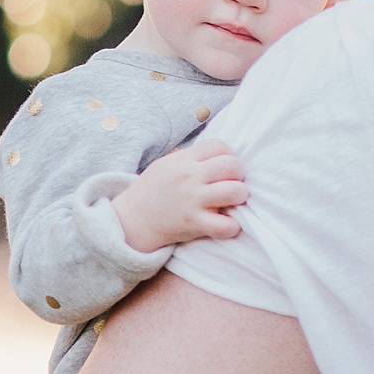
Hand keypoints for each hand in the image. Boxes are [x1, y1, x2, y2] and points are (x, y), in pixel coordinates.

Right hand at [112, 140, 249, 252]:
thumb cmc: (155, 188)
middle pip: (232, 166)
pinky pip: (224, 226)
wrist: (133, 217)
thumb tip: (224, 155)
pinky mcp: (193, 223)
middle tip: (232, 184)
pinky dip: (232, 227)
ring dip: (240, 197)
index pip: (220, 146)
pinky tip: (228, 224)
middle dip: (238, 175)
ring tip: (233, 202)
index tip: (225, 169)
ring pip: (234, 192)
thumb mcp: (169, 163)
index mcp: (184, 159)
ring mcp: (192, 200)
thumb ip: (194, 157)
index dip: (229, 156)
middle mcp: (189, 177)